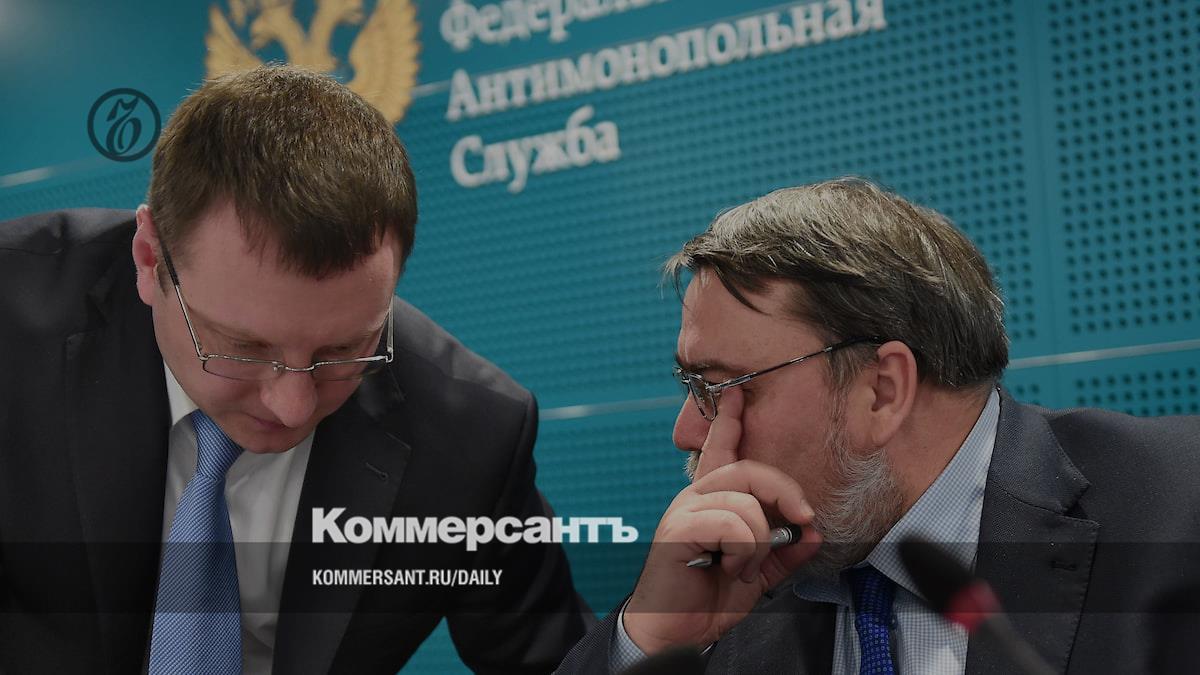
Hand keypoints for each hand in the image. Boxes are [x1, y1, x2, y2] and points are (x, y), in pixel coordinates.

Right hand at [623, 388, 821, 653]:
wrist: (675, 633)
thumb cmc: (706, 599)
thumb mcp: (758, 573)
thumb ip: (784, 551)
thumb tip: (813, 533)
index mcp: (712, 503)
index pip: (721, 452)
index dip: (729, 423)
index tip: (736, 395)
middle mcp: (695, 499)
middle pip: (748, 470)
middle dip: (784, 490)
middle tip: (804, 517)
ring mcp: (684, 511)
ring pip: (745, 503)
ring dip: (759, 542)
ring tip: (744, 567)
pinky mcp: (679, 530)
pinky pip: (731, 524)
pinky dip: (744, 550)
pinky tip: (732, 568)